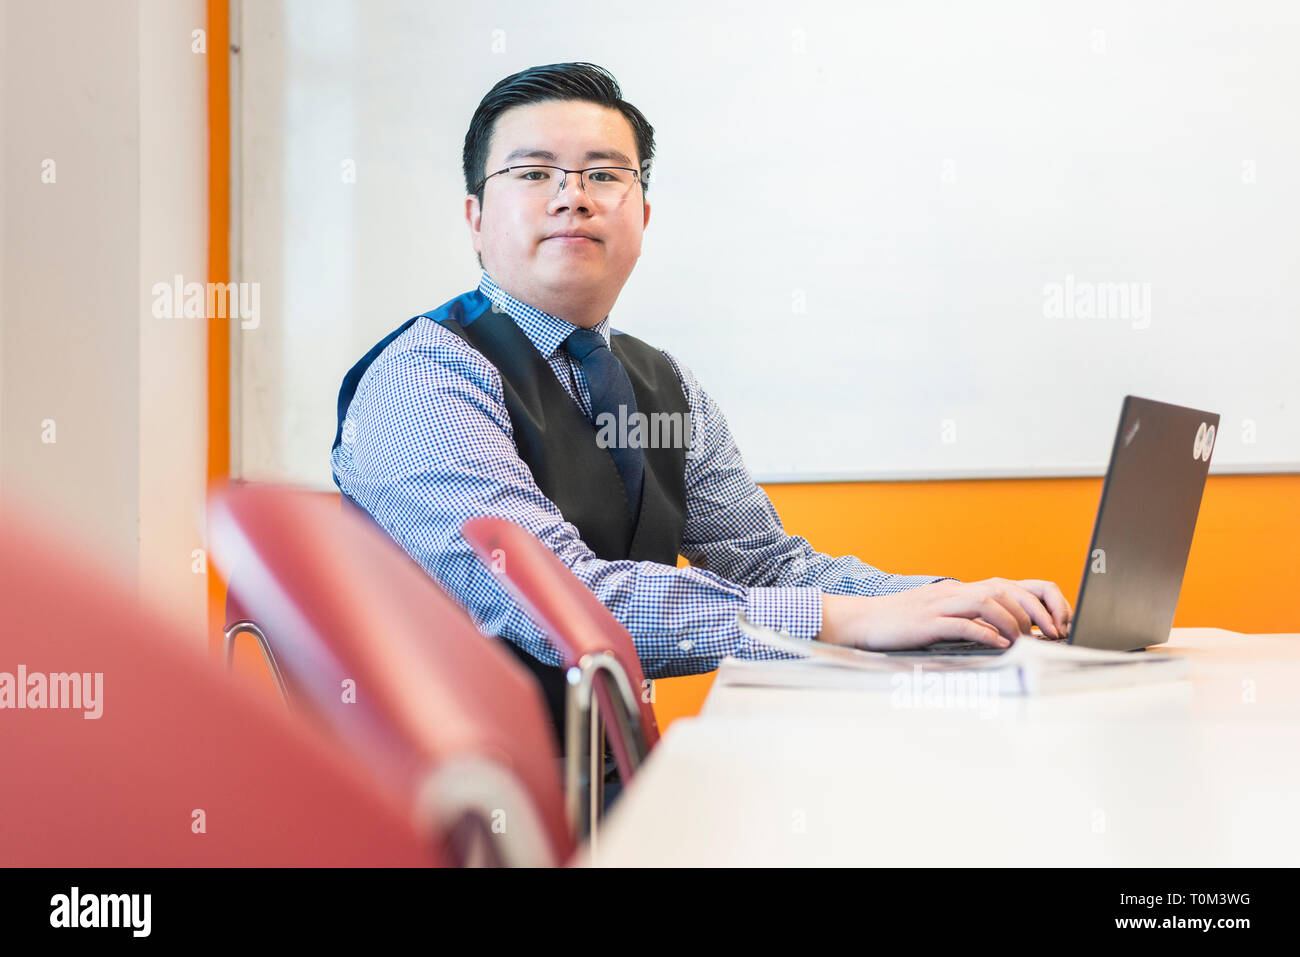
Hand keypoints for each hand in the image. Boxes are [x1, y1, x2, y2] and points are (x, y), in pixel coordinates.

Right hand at [818, 578, 1072, 651]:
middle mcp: (956, 591)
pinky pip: (964, 624)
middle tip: (1051, 634)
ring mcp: (941, 605)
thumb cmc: (903, 623)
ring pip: (989, 601)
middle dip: (1037, 611)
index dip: (1043, 600)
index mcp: (963, 589)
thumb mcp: (943, 615)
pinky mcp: (928, 622)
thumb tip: (1009, 634)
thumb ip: (972, 619)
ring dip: (1014, 622)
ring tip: (1026, 641)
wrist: (863, 621)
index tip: (1058, 623)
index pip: (1014, 584)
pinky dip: (987, 634)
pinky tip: (1000, 646)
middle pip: (1007, 588)